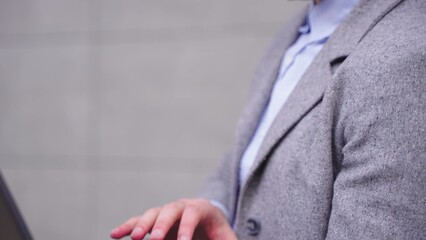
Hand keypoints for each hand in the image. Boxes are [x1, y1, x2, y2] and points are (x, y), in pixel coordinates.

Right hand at [110, 198, 236, 239]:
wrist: (208, 222)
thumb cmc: (219, 232)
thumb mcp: (227, 238)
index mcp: (202, 209)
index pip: (193, 213)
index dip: (187, 227)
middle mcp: (182, 206)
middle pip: (170, 210)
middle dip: (162, 224)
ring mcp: (167, 212)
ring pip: (152, 213)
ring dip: (142, 224)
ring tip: (133, 238)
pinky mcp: (156, 220)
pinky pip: (140, 221)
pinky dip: (128, 226)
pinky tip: (114, 234)